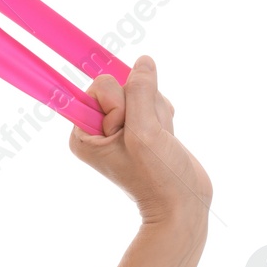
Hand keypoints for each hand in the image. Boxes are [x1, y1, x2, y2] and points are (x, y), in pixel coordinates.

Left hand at [67, 55, 211, 224]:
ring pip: (141, 91)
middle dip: (142, 106)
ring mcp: (121, 126)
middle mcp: (98, 128)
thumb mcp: (144, 132)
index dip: (117, 103)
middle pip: (121, 85)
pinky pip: (154, 101)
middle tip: (147, 137)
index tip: (124, 128)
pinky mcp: (142, 126)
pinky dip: (165, 115)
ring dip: (157, 112)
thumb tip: (143, 62)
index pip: (97, 88)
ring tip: (159, 139)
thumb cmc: (156, 177)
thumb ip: (140, 92)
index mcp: (83, 132)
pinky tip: (166, 136)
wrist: (182, 204)